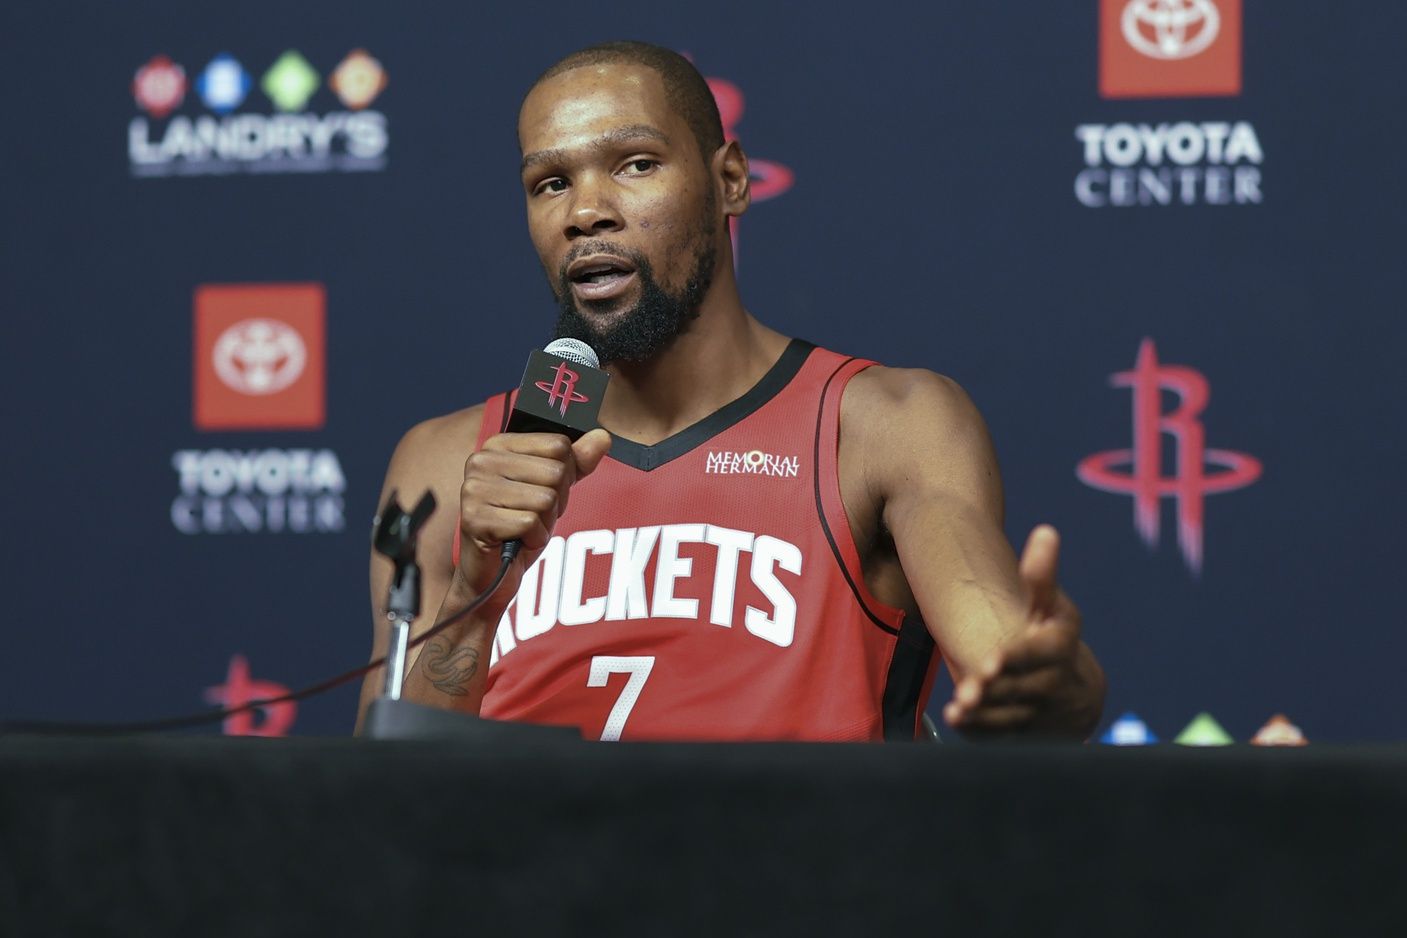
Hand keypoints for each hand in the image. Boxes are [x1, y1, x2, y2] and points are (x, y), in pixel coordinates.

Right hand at [457, 428, 611, 609]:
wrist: (492, 573)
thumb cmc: (520, 526)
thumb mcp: (553, 489)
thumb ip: (576, 461)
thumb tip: (603, 436)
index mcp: (498, 444)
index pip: (558, 445)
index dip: (564, 473)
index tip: (543, 489)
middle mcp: (481, 461)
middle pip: (555, 472)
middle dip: (556, 501)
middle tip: (533, 514)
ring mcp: (474, 489)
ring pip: (545, 498)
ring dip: (544, 522)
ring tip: (524, 528)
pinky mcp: (475, 519)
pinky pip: (530, 523)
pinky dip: (534, 538)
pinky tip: (518, 541)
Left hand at [943, 525, 1103, 737]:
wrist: (1075, 695)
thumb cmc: (1051, 637)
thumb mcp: (1050, 606)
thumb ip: (1040, 575)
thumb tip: (1045, 531)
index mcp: (1060, 648)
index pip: (1042, 655)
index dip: (1018, 659)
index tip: (992, 660)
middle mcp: (1055, 686)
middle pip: (1024, 691)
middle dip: (996, 691)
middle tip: (969, 690)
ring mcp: (1041, 716)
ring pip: (1012, 720)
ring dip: (985, 718)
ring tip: (957, 710)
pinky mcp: (1025, 738)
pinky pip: (1003, 740)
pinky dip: (982, 735)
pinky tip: (959, 725)